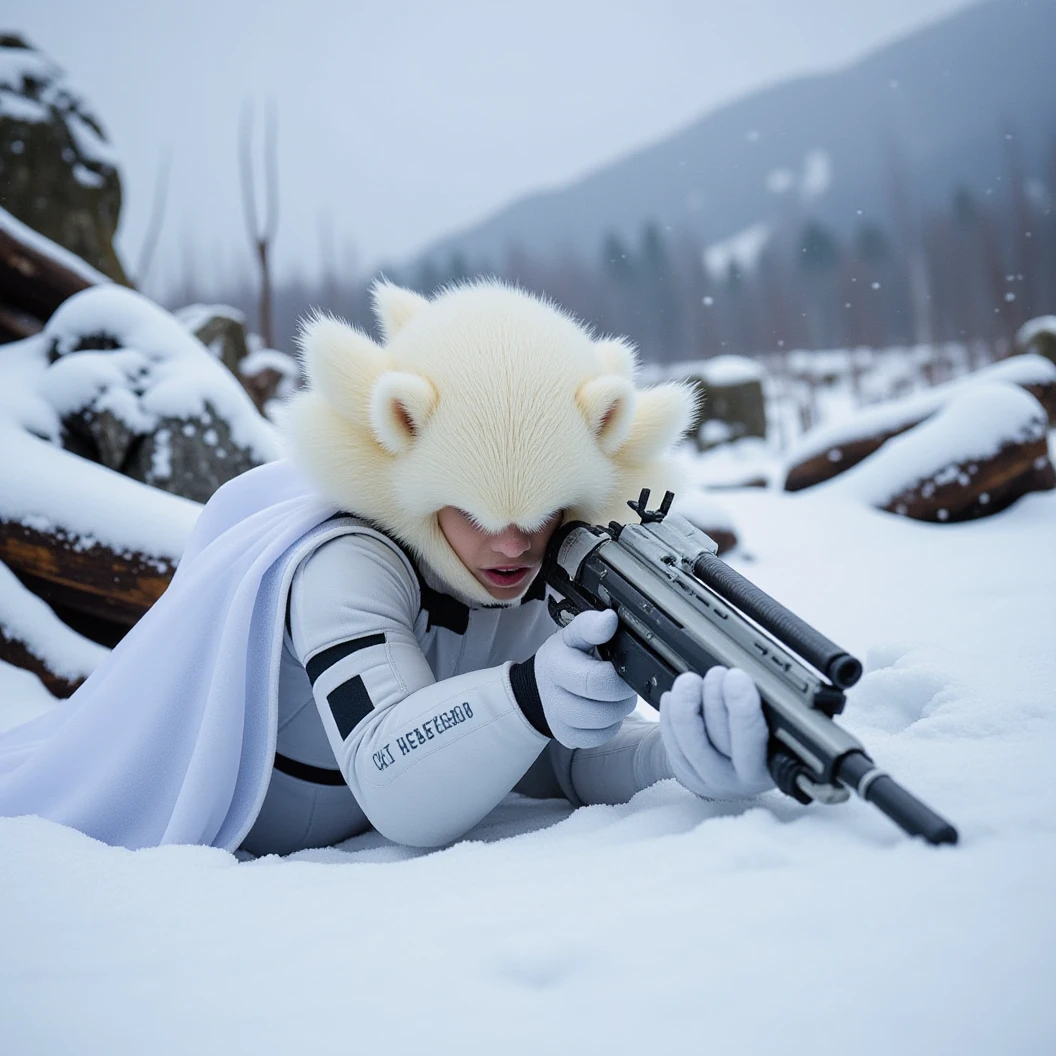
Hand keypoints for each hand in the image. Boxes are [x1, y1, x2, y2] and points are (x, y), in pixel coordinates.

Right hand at [534, 609, 637, 748]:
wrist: (542, 684)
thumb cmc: (564, 656)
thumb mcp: (573, 634)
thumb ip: (591, 626)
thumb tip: (609, 620)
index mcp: (556, 667)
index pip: (595, 681)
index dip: (618, 677)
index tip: (620, 666)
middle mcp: (554, 699)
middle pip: (605, 709)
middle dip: (623, 694)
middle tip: (621, 680)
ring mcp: (560, 723)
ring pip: (607, 725)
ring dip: (619, 709)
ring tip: (612, 693)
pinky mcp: (569, 738)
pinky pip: (602, 737)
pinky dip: (610, 724)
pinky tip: (604, 707)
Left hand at [660, 667, 774, 798]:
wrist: (738, 768)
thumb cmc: (763, 739)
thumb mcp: (776, 725)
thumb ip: (765, 704)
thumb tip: (747, 674)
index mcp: (773, 764)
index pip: (757, 739)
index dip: (743, 709)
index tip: (736, 678)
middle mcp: (742, 778)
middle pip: (721, 740)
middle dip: (714, 699)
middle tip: (716, 673)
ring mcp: (712, 779)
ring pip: (691, 743)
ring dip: (686, 705)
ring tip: (690, 681)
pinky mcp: (688, 775)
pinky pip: (672, 745)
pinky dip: (669, 717)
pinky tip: (673, 697)